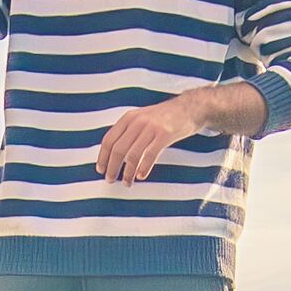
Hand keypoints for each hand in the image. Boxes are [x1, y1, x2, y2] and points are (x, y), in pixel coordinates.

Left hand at [96, 82, 265, 182]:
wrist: (189, 107)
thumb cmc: (165, 117)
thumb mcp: (142, 119)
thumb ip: (129, 132)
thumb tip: (115, 155)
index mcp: (129, 118)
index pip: (109, 139)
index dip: (102, 157)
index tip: (100, 170)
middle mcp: (137, 121)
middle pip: (118, 149)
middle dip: (112, 167)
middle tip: (110, 180)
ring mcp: (151, 127)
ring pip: (133, 155)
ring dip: (127, 172)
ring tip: (127, 182)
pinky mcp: (165, 134)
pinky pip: (150, 155)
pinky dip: (144, 168)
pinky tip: (141, 176)